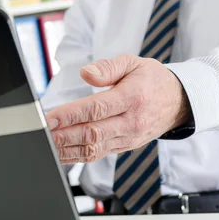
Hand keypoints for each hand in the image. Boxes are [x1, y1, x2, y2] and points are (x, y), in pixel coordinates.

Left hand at [46, 54, 191, 163]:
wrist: (178, 102)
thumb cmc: (152, 80)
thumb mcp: (133, 62)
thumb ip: (108, 67)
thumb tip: (86, 74)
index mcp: (132, 98)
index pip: (96, 109)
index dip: (70, 115)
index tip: (49, 117)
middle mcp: (131, 122)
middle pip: (92, 133)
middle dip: (63, 136)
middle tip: (40, 134)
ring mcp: (128, 138)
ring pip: (93, 149)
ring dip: (66, 149)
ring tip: (45, 146)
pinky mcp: (124, 146)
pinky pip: (98, 154)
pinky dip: (77, 156)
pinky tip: (60, 153)